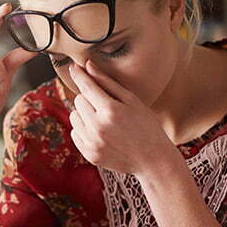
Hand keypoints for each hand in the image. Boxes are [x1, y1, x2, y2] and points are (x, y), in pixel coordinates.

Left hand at [67, 59, 176, 175]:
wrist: (152, 160)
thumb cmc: (146, 126)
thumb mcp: (132, 101)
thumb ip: (108, 83)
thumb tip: (87, 66)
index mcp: (111, 110)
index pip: (86, 86)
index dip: (79, 75)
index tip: (74, 67)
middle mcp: (98, 127)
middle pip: (78, 100)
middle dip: (88, 98)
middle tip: (105, 104)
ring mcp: (92, 142)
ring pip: (74, 116)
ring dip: (84, 114)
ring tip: (103, 119)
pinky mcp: (89, 154)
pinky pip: (75, 133)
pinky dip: (83, 129)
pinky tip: (100, 132)